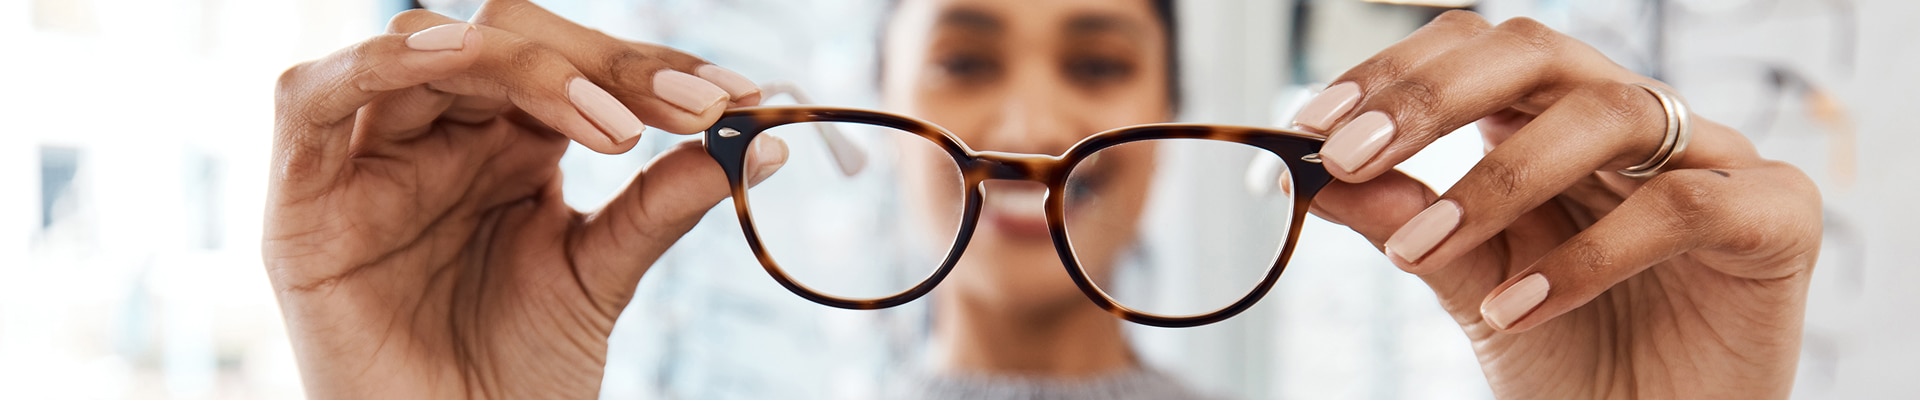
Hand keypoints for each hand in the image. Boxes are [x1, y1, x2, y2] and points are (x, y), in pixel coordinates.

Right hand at [265, 1, 780, 397]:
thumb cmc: (519, 375)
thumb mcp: (604, 274)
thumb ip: (665, 201)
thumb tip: (769, 141)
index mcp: (511, 143)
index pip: (576, 65)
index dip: (651, 68)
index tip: (736, 96)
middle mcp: (440, 135)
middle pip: (505, 39)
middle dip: (602, 63)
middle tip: (690, 107)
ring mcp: (369, 159)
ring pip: (425, 49)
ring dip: (519, 63)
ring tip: (607, 116)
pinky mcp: (302, 199)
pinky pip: (311, 98)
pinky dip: (377, 63)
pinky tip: (453, 59)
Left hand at [1296, 11, 1819, 397]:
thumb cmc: (1570, 352)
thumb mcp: (1468, 282)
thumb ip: (1404, 219)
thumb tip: (1313, 174)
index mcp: (1555, 120)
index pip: (1476, 51)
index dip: (1396, 72)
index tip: (1313, 123)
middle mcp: (1633, 121)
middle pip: (1536, 53)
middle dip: (1432, 97)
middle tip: (1350, 153)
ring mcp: (1713, 158)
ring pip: (1608, 114)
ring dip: (1497, 180)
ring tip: (1419, 251)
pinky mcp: (1775, 217)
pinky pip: (1681, 207)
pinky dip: (1588, 256)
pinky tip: (1517, 308)